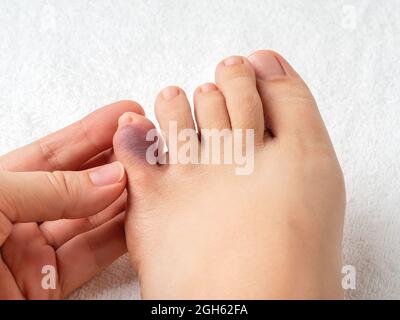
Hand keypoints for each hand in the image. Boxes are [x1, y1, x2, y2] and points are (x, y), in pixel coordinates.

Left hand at [0, 100, 143, 298]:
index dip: (90, 132)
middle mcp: (16, 218)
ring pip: (90, 219)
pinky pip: (91, 256)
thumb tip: (109, 179)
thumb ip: (50, 189)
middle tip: (147, 143)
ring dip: (124, 197)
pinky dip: (118, 236)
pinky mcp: (47, 287)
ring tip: (153, 174)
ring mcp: (32, 253)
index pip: (52, 154)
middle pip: (77, 184)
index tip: (125, 115)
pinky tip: (139, 214)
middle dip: (113, 161)